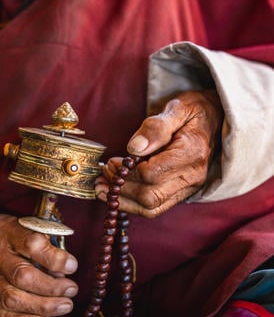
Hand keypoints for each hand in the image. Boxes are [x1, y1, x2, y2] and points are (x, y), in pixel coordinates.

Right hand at [0, 183, 77, 316]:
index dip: (53, 257)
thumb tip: (65, 267)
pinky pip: (3, 313)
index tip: (72, 265)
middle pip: (22, 275)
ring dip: (43, 306)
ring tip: (65, 305)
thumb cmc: (6, 232)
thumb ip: (45, 241)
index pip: (31, 244)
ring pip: (13, 298)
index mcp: (8, 232)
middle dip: (51, 287)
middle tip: (72, 289)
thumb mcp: (24, 224)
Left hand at [95, 90, 222, 217]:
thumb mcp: (177, 108)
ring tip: (101, 187)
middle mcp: (192, 176)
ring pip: (151, 207)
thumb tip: (133, 148)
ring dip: (123, 200)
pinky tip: (115, 194)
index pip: (152, 173)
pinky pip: (155, 208)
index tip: (112, 161)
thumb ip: (156, 127)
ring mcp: (188, 188)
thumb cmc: (194, 112)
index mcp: (192, 153)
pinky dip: (132, 204)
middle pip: (150, 196)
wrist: (216, 121)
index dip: (126, 171)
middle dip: (121, 187)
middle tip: (104, 172)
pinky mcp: (181, 193)